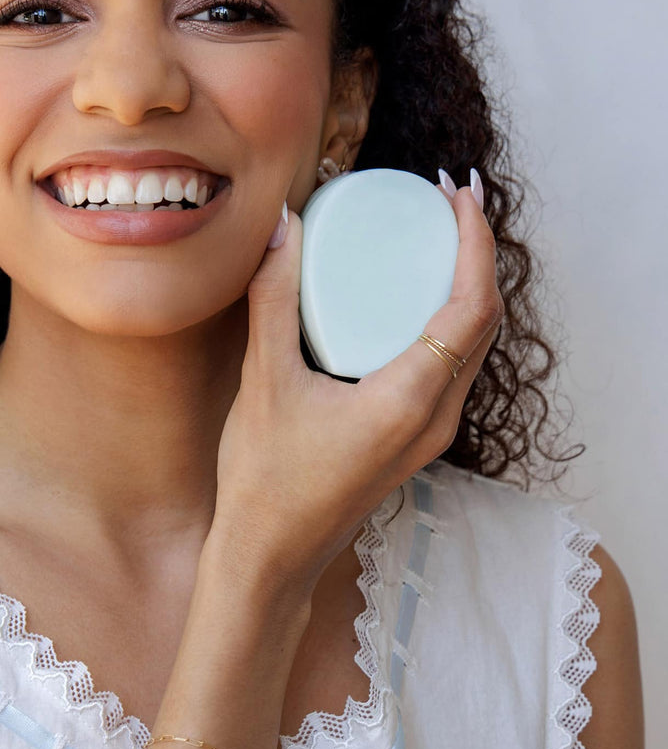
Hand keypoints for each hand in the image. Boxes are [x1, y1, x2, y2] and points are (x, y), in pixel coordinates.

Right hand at [211, 173, 503, 594]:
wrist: (270, 554)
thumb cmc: (266, 477)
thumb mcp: (264, 382)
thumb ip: (274, 301)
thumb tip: (284, 227)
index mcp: (410, 401)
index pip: (472, 307)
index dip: (476, 243)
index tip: (457, 194)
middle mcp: (436, 416)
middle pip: (485, 321)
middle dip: (477, 253)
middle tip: (446, 201)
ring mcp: (429, 431)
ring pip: (471, 344)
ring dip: (464, 285)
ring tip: (435, 236)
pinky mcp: (413, 435)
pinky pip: (449, 363)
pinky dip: (444, 317)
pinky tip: (407, 297)